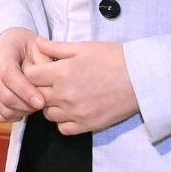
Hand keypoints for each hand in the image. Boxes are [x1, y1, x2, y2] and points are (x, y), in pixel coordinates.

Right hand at [0, 27, 43, 121]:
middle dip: (27, 105)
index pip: (9, 75)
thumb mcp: (39, 47)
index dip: (25, 91)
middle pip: (5, 96)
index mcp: (2, 53)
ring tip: (35, 105)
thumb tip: (46, 82)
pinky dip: (14, 116)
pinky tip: (25, 108)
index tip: (41, 102)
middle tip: (44, 104)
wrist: (9, 45)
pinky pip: (0, 115)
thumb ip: (44, 62)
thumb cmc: (26, 47)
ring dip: (23, 111)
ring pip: (3, 108)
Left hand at [24, 38, 139, 134]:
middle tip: (49, 82)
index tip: (39, 69)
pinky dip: (63, 120)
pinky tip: (71, 109)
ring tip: (61, 95)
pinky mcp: (87, 125)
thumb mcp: (83, 47)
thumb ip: (56, 47)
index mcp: (62, 73)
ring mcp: (76, 112)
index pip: (29, 76)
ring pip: (48, 114)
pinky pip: (63, 128)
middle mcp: (65, 95)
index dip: (32, 71)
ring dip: (50, 105)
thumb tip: (36, 42)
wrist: (141, 78)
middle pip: (36, 95)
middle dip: (39, 88)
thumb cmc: (114, 58)